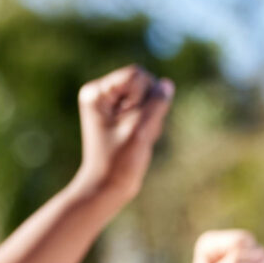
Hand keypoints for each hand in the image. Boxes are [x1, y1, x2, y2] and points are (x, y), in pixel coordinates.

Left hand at [74, 65, 173, 201]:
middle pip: (144, 82)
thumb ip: (156, 104)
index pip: (136, 75)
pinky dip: (150, 124)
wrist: (107, 188)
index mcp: (97, 93)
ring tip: (135, 139)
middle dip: (149, 107)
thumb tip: (166, 84)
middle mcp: (102, 94)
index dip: (143, 96)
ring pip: (150, 97)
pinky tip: (139, 140)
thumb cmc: (118, 162)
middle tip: (135, 132)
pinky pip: (150, 109)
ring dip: (151, 118)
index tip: (131, 120)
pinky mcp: (123, 114)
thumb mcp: (140, 130)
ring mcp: (113, 104)